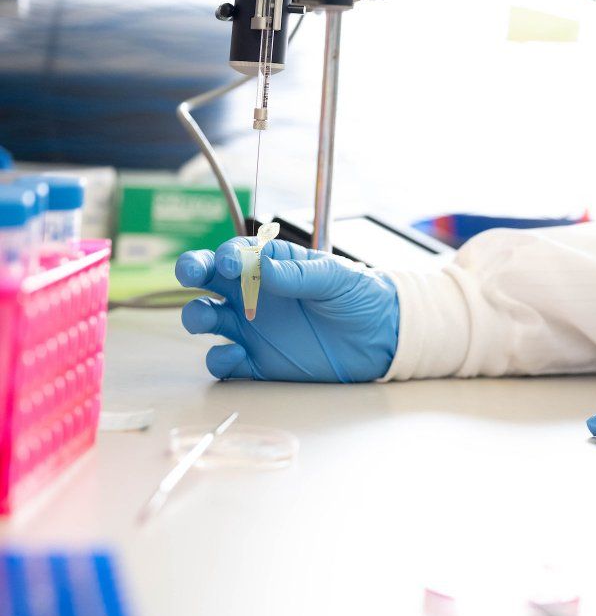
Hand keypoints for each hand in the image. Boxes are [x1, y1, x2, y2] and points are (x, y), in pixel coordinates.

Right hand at [175, 237, 398, 381]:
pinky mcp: (256, 362)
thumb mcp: (336, 278)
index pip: (237, 253)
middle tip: (191, 272)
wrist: (383, 339)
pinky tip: (235, 354)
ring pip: (205, 318)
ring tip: (208, 318)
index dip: (226, 254)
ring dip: (196, 316)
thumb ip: (298, 273)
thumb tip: (264, 267)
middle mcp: (254, 294)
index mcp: (272, 265)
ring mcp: (251, 328)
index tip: (228, 262)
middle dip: (192, 271)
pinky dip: (219, 359)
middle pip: (207, 279)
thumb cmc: (360, 297)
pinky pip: (223, 361)